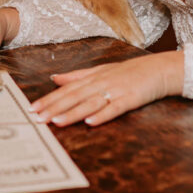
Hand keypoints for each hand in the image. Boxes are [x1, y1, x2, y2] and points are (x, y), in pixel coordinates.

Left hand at [30, 50, 183, 126]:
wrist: (159, 69)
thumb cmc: (129, 72)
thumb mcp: (101, 70)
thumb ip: (77, 76)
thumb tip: (54, 78)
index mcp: (92, 77)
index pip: (66, 90)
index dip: (49, 99)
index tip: (33, 109)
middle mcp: (101, 83)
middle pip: (74, 97)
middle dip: (54, 108)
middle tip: (37, 118)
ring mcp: (115, 90)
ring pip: (90, 103)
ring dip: (73, 113)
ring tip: (56, 122)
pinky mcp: (130, 99)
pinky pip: (114, 108)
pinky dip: (102, 115)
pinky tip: (91, 123)